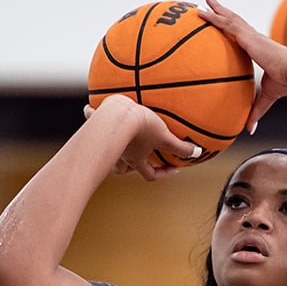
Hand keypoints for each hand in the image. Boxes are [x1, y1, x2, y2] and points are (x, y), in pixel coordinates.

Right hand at [83, 96, 197, 179]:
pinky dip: (91, 116)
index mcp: (136, 159)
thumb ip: (180, 147)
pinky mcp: (97, 125)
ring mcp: (107, 141)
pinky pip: (92, 121)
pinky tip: (89, 110)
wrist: (116, 114)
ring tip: (119, 140)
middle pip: (124, 169)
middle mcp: (120, 154)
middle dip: (133, 166)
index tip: (174, 168)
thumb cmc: (139, 126)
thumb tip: (197, 153)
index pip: (150, 175)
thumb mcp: (164, 136)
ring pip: (108, 152)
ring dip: (113, 149)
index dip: (163, 174)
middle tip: (142, 157)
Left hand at [196, 0, 286, 132]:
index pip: (241, 34)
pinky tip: (202, 12)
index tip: (224, 20)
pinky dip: (214, 17)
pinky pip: (226, 24)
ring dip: (215, 7)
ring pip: (229, 18)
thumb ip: (255, 111)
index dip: (232, 26)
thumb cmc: (286, 84)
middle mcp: (253, 38)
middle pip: (234, 20)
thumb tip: (249, 129)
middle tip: (209, 0)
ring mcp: (250, 36)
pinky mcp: (248, 37)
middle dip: (222, 10)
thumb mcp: (266, 98)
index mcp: (258, 48)